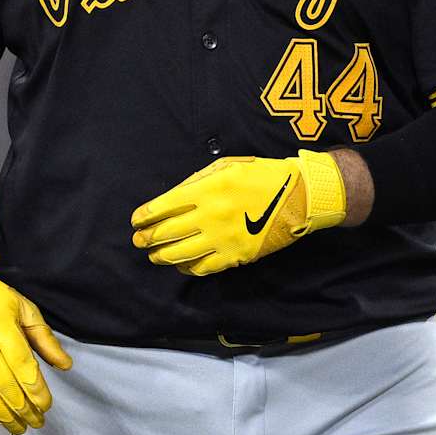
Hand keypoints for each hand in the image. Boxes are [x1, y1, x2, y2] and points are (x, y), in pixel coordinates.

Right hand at [0, 242, 70, 434]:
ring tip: (18, 427)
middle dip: (24, 410)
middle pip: (6, 388)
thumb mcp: (24, 309)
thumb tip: (64, 364)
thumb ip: (45, 339)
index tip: (46, 406)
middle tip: (36, 422)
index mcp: (3, 331)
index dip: (37, 393)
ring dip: (4, 417)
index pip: (24, 370)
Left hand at [130, 150, 345, 275]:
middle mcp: (210, 216)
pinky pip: (202, 268)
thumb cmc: (261, 176)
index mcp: (206, 190)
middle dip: (147, 239)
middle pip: (166, 234)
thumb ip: (196, 181)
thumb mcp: (226, 166)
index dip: (144, 216)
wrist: (299, 196)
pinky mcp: (235, 255)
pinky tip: (181, 265)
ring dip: (162, 256)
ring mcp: (222, 239)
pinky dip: (187, 268)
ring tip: (155, 254)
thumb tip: (170, 199)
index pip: (162, 207)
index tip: (136, 221)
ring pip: (180, 255)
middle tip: (139, 241)